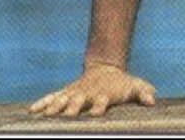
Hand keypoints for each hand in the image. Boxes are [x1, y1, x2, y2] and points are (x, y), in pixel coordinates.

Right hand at [29, 63, 155, 116]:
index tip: (97, 113)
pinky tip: (32, 111)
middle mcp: (87, 94)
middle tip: (66, 116)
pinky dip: (42, 103)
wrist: (106, 68)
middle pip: (78, 101)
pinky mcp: (66, 93)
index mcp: (104, 95)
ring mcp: (75, 93)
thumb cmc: (122, 84)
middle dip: (72, 107)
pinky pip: (52, 97)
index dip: (100, 106)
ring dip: (54, 106)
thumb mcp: (135, 86)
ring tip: (46, 115)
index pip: (102, 101)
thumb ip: (143, 92)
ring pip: (62, 99)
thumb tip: (152, 100)